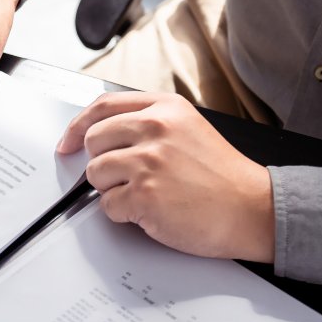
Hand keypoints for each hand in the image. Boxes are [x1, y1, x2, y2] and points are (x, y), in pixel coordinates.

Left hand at [56, 92, 274, 261]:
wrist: (254, 210)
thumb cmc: (222, 177)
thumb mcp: (188, 129)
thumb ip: (147, 124)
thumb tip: (99, 134)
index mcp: (165, 108)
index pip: (102, 107)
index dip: (78, 126)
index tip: (68, 141)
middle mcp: (155, 128)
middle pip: (93, 141)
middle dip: (103, 163)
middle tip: (129, 177)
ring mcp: (148, 161)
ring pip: (95, 174)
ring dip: (113, 190)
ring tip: (148, 194)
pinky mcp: (144, 194)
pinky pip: (107, 205)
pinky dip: (124, 214)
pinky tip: (152, 210)